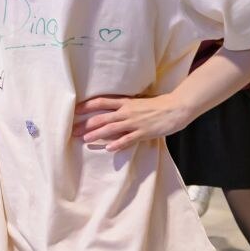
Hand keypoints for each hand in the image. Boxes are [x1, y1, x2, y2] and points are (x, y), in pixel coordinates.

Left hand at [72, 94, 189, 152]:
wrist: (175, 107)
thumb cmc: (157, 105)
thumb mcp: (137, 102)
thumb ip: (124, 107)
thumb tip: (111, 112)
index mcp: (124, 102)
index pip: (101, 102)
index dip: (86, 106)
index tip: (74, 110)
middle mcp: (126, 112)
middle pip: (102, 117)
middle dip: (86, 125)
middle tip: (73, 131)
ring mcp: (134, 122)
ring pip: (111, 128)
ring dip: (97, 134)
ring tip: (85, 139)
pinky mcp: (143, 132)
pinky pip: (128, 139)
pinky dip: (118, 144)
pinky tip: (109, 148)